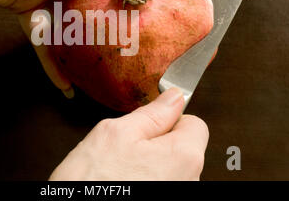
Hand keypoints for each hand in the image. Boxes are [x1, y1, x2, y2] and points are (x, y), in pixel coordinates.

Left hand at [0, 0, 178, 93]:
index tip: (158, 7)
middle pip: (98, 3)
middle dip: (113, 25)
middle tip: (133, 49)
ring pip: (73, 27)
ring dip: (85, 49)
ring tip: (104, 71)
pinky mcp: (30, 12)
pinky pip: (47, 42)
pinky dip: (55, 62)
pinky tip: (66, 82)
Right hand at [49, 88, 208, 180]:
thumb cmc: (93, 182)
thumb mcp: (115, 133)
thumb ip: (151, 113)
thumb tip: (173, 98)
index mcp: (183, 156)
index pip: (194, 123)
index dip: (168, 119)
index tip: (147, 125)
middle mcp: (189, 181)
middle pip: (181, 148)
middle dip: (155, 143)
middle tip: (125, 149)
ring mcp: (177, 196)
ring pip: (168, 168)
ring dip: (148, 165)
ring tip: (120, 171)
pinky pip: (159, 184)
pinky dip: (143, 182)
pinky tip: (123, 185)